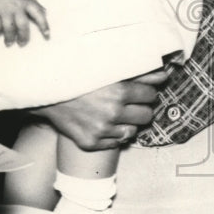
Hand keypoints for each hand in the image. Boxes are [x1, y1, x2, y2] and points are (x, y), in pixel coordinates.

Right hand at [0, 0, 48, 45]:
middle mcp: (16, 7)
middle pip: (23, 26)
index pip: (39, 15)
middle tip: (22, 43)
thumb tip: (44, 12)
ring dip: (9, 38)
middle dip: (24, 37)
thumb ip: (33, 3)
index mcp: (27, 1)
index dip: (44, 25)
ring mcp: (3, 9)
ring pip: (8, 28)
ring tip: (9, 43)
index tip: (47, 35)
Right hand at [33, 69, 170, 149]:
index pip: (151, 95)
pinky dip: (114, 134)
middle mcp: (112, 113)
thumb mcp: (111, 70)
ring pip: (133, 131)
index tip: (138, 90)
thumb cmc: (81, 77)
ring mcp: (102, 131)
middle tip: (130, 103)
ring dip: (128, 122)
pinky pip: (117, 143)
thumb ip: (140, 73)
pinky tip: (105, 123)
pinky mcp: (91, 143)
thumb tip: (165, 75)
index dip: (146, 92)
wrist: (48, 93)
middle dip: (141, 108)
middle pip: (146, 116)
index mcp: (120, 92)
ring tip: (116, 113)